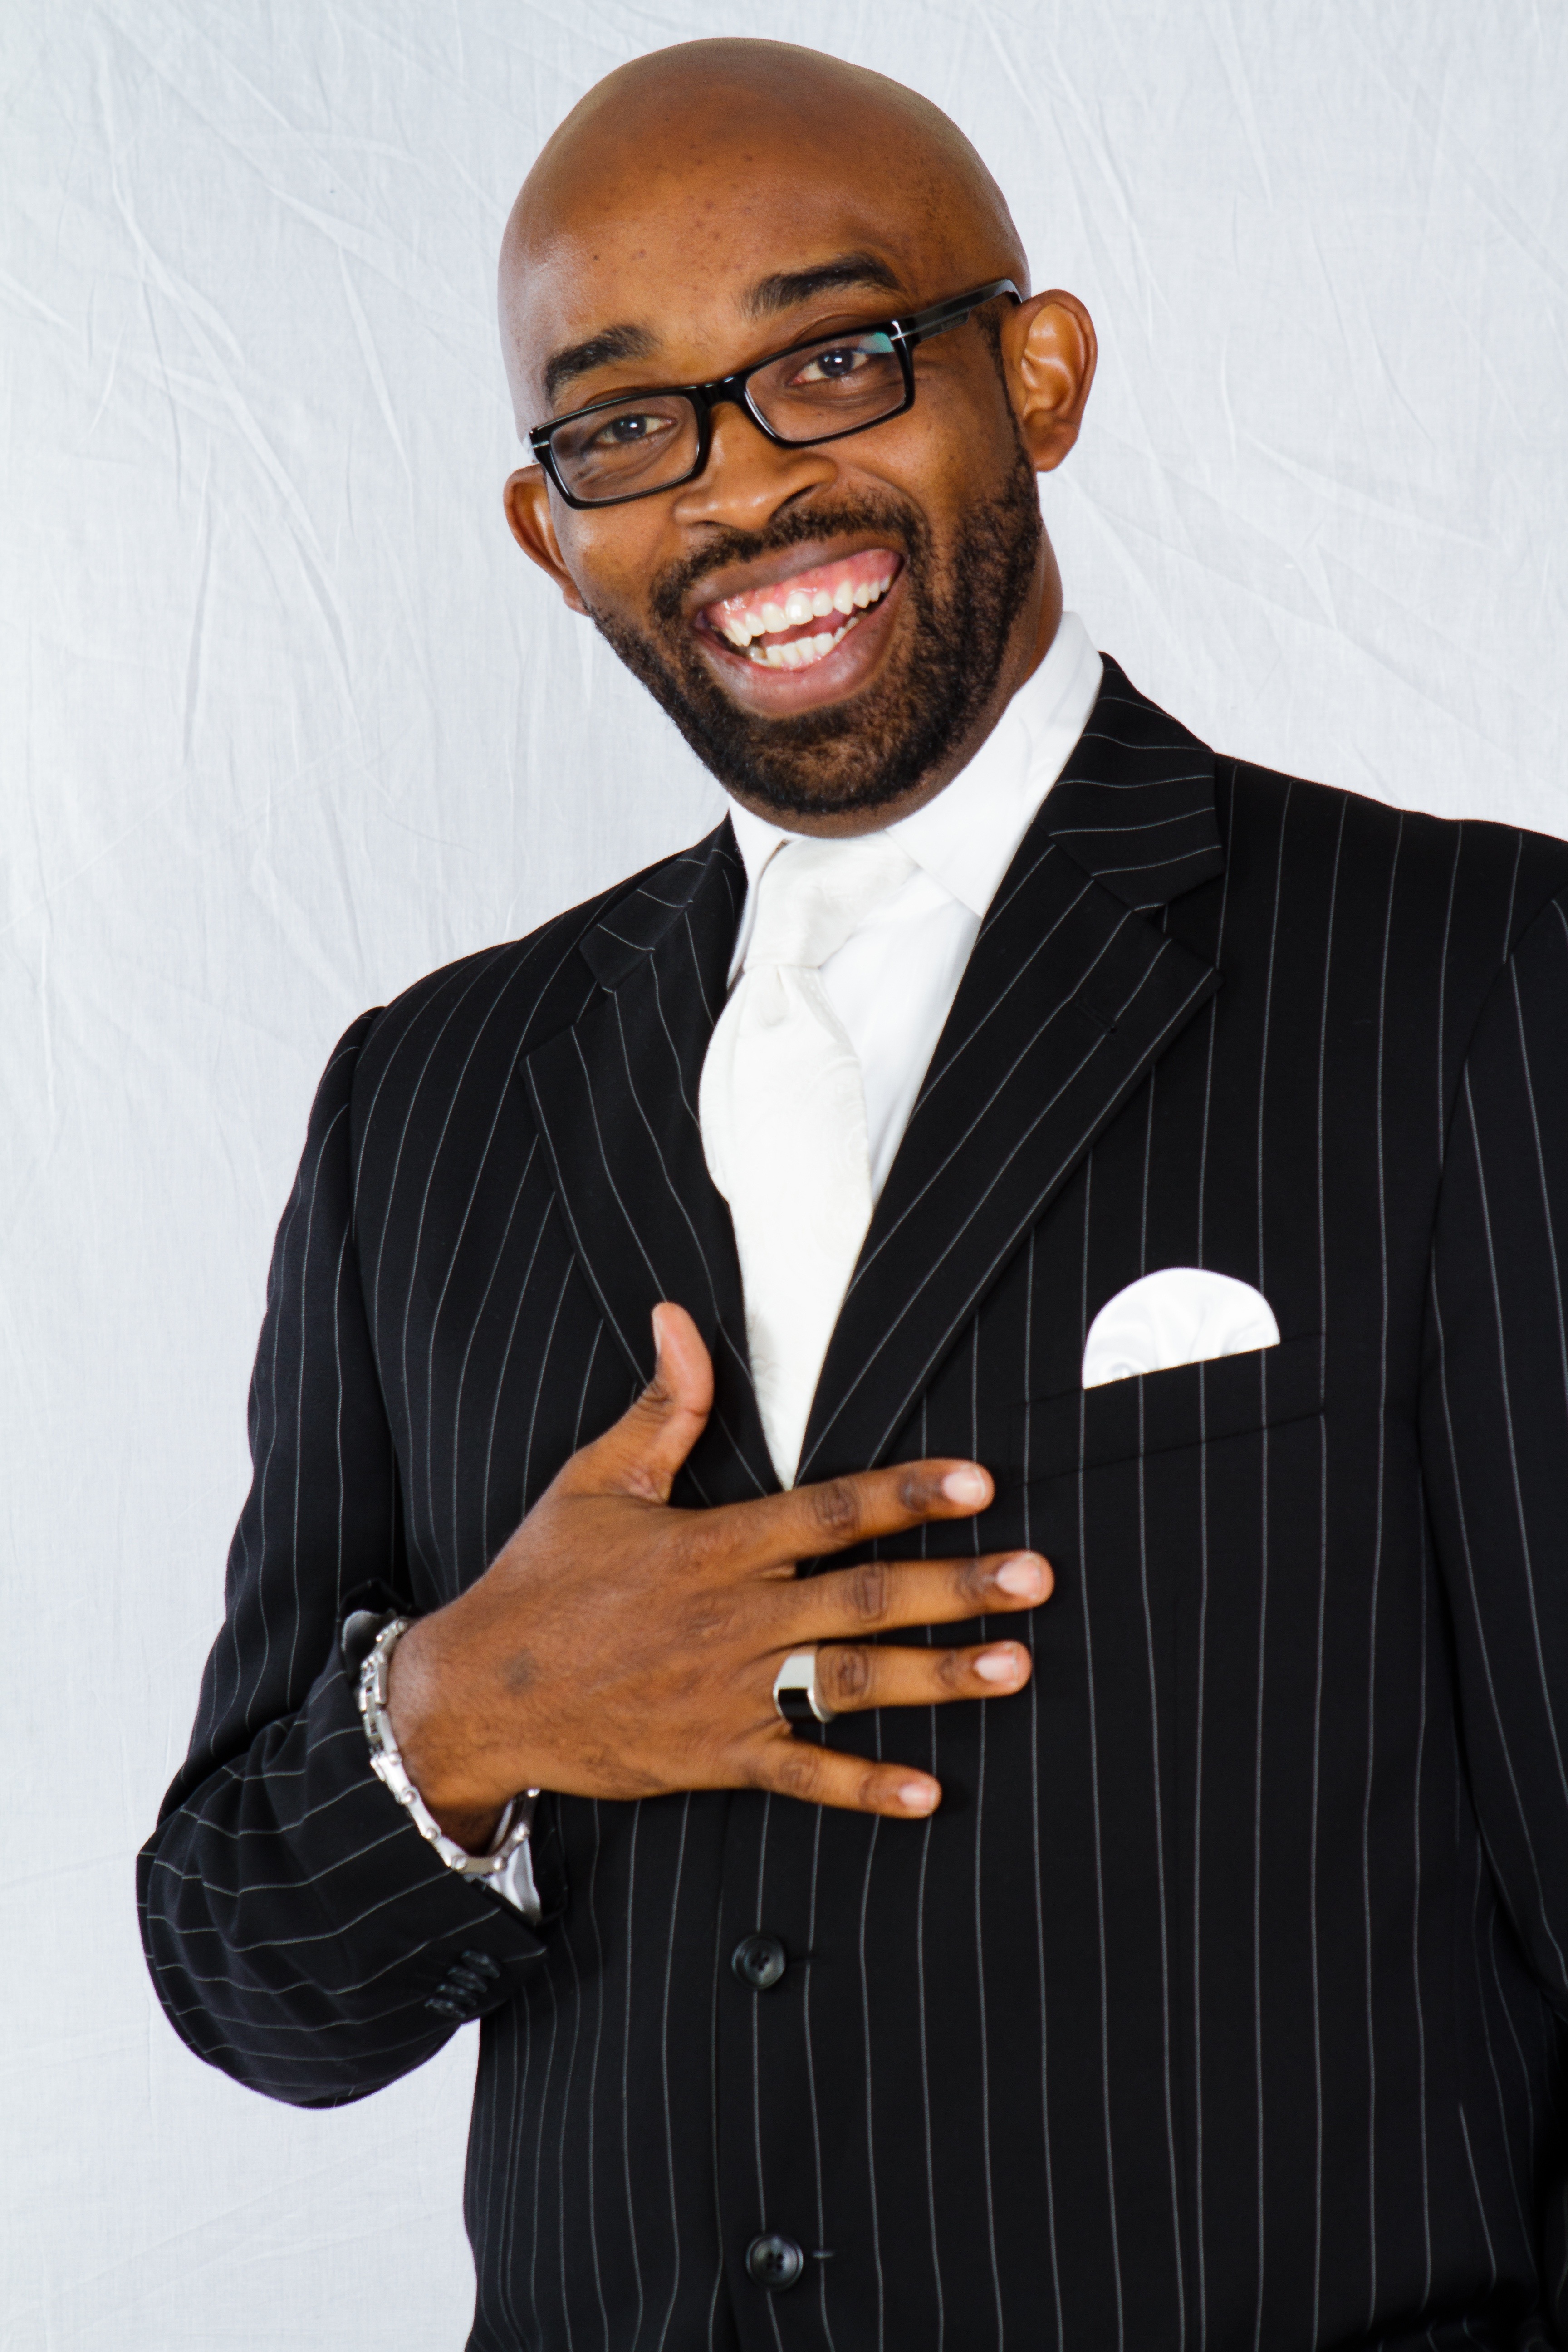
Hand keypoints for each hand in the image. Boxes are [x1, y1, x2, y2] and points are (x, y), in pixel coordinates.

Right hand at [386, 1302, 1051, 1847]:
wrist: (480, 1695)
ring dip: (936, 1675)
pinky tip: (928, 1791)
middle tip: (1034, 1577)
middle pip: (864, 1596)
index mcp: (714, 1546)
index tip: (977, 1482)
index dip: (906, 1493)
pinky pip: (804, 1774)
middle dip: (956, 1585)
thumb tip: (678, 1319)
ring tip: (1015, 1666)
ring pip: (851, 1680)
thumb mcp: (594, 1482)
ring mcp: (729, 1692)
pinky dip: (865, 1785)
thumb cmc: (541, 1580)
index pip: (830, 1511)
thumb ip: (659, 1408)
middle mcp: (734, 1618)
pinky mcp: (717, 1755)